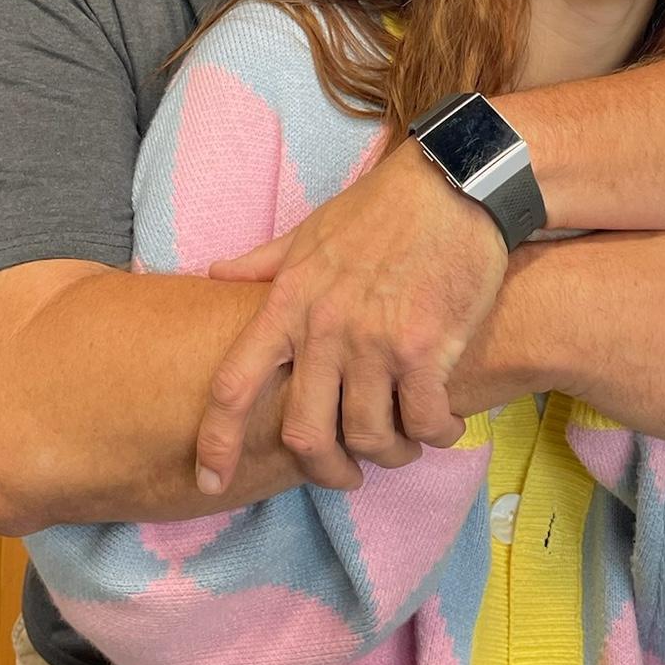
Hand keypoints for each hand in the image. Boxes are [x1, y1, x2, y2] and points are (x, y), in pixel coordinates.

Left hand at [196, 141, 508, 493]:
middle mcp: (325, 329)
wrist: (453, 185)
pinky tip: (445, 424)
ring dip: (390, 453)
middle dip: (326, 469)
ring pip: (369, 436)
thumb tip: (216, 273)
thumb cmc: (381, 207)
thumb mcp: (311, 230)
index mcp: (289, 303)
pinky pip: (424, 420)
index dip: (215, 440)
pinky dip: (435, 434)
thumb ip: (263, 262)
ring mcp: (376, 342)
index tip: (211, 480)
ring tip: (406, 443)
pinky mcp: (427, 348)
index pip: (233, 385)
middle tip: (346, 473)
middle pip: (304, 433)